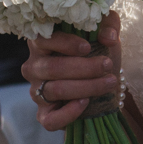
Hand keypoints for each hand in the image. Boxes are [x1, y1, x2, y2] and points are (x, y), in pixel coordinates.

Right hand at [23, 10, 121, 130]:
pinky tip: (85, 103)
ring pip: (55, 90)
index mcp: (42, 43)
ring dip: (86, 87)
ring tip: (109, 82)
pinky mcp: (44, 114)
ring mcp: (36, 92)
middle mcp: (34, 67)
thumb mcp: (105, 34)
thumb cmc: (98, 54)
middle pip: (52, 68)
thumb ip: (108, 24)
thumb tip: (108, 36)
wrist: (104, 86)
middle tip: (107, 65)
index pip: (43, 39)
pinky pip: (50, 119)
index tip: (87, 47)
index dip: (64, 43)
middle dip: (84, 67)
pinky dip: (69, 113)